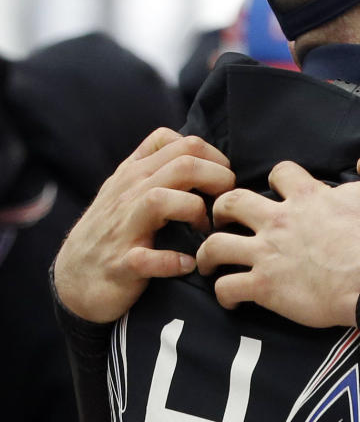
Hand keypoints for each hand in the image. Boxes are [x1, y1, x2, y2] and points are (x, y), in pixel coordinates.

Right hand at [54, 127, 234, 321]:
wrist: (74, 278)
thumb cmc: (112, 229)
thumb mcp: (127, 186)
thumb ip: (157, 165)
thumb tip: (201, 154)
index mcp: (136, 173)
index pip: (182, 143)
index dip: (214, 156)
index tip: (223, 178)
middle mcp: (129, 194)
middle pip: (184, 165)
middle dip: (218, 179)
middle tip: (224, 202)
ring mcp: (123, 228)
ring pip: (162, 200)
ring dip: (195, 211)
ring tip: (204, 228)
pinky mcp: (121, 264)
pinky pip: (148, 259)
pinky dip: (173, 262)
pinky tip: (187, 264)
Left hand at [196, 150, 359, 327]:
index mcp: (306, 196)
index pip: (279, 173)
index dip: (277, 178)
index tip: (277, 189)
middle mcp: (279, 220)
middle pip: (232, 202)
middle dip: (222, 209)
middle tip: (224, 219)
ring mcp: (268, 254)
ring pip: (217, 246)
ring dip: (209, 252)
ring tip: (210, 260)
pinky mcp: (265, 286)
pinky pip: (227, 288)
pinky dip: (224, 294)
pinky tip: (230, 298)